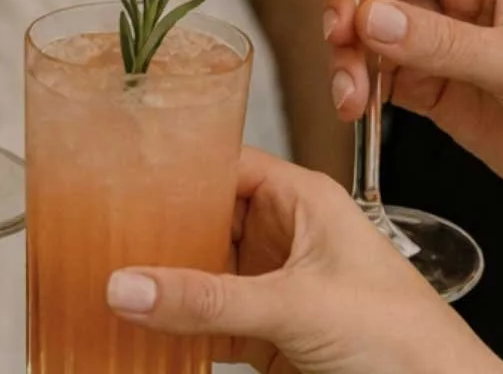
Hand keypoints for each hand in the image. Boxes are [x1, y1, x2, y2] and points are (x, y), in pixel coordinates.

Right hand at [105, 148, 500, 373]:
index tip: (117, 170)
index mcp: (304, 200)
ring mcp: (277, 289)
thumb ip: (209, 300)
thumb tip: (130, 284)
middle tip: (95, 231)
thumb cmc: (407, 337)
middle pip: (205, 220)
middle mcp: (288, 236)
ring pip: (203, 276)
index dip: (175, 165)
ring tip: (101, 279)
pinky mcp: (271, 338)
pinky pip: (209, 326)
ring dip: (162, 284)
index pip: (226, 163)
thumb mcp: (298, 306)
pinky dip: (176, 332)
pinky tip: (139, 333)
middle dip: (156, 229)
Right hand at [324, 0, 502, 216]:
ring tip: (352, 96)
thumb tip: (374, 18)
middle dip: (353, 21)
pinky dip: (362, 89)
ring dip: (351, 60)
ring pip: (373, 34)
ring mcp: (447, 40)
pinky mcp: (437, 86)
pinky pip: (383, 76)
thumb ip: (444, 43)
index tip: (348, 15)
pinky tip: (359, 108)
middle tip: (343, 55)